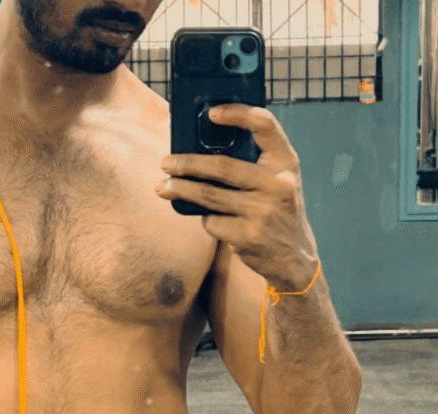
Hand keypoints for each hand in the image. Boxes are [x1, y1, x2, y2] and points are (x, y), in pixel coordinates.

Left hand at [156, 104, 318, 290]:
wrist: (294, 257)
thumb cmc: (277, 210)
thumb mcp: (278, 180)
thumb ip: (254, 163)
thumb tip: (200, 150)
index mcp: (286, 162)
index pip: (265, 125)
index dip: (238, 114)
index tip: (211, 113)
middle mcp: (278, 185)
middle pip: (222, 166)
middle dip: (187, 164)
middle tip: (166, 162)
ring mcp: (263, 212)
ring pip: (209, 196)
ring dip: (181, 190)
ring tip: (163, 186)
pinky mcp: (248, 237)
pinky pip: (212, 222)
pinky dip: (206, 219)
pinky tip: (208, 218)